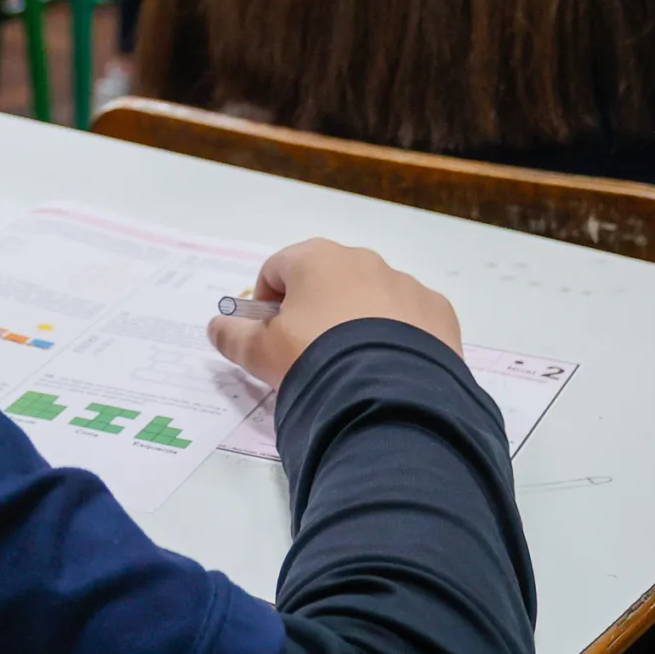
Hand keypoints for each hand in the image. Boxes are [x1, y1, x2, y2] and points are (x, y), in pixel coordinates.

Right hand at [209, 238, 461, 387]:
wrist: (387, 394)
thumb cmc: (314, 360)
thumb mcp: (261, 354)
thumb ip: (233, 336)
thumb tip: (216, 326)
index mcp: (316, 259)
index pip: (277, 269)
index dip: (266, 302)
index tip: (269, 335)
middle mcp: (363, 260)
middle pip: (327, 279)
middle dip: (314, 309)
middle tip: (309, 353)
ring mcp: (406, 284)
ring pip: (371, 298)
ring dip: (358, 321)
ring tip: (353, 366)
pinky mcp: (438, 312)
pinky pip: (410, 319)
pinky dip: (398, 337)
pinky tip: (388, 369)